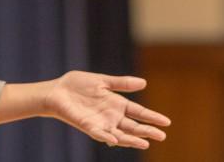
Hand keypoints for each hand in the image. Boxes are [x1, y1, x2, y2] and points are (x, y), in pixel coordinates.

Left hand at [45, 71, 169, 148]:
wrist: (57, 90)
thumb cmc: (79, 85)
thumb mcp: (103, 81)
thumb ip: (122, 83)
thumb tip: (144, 83)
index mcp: (117, 104)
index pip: (138, 112)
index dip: (151, 117)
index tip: (166, 122)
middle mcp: (111, 116)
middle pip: (133, 126)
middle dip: (147, 131)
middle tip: (162, 136)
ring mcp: (100, 123)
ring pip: (119, 134)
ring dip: (131, 139)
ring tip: (144, 143)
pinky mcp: (87, 125)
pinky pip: (99, 133)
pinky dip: (107, 137)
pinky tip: (116, 140)